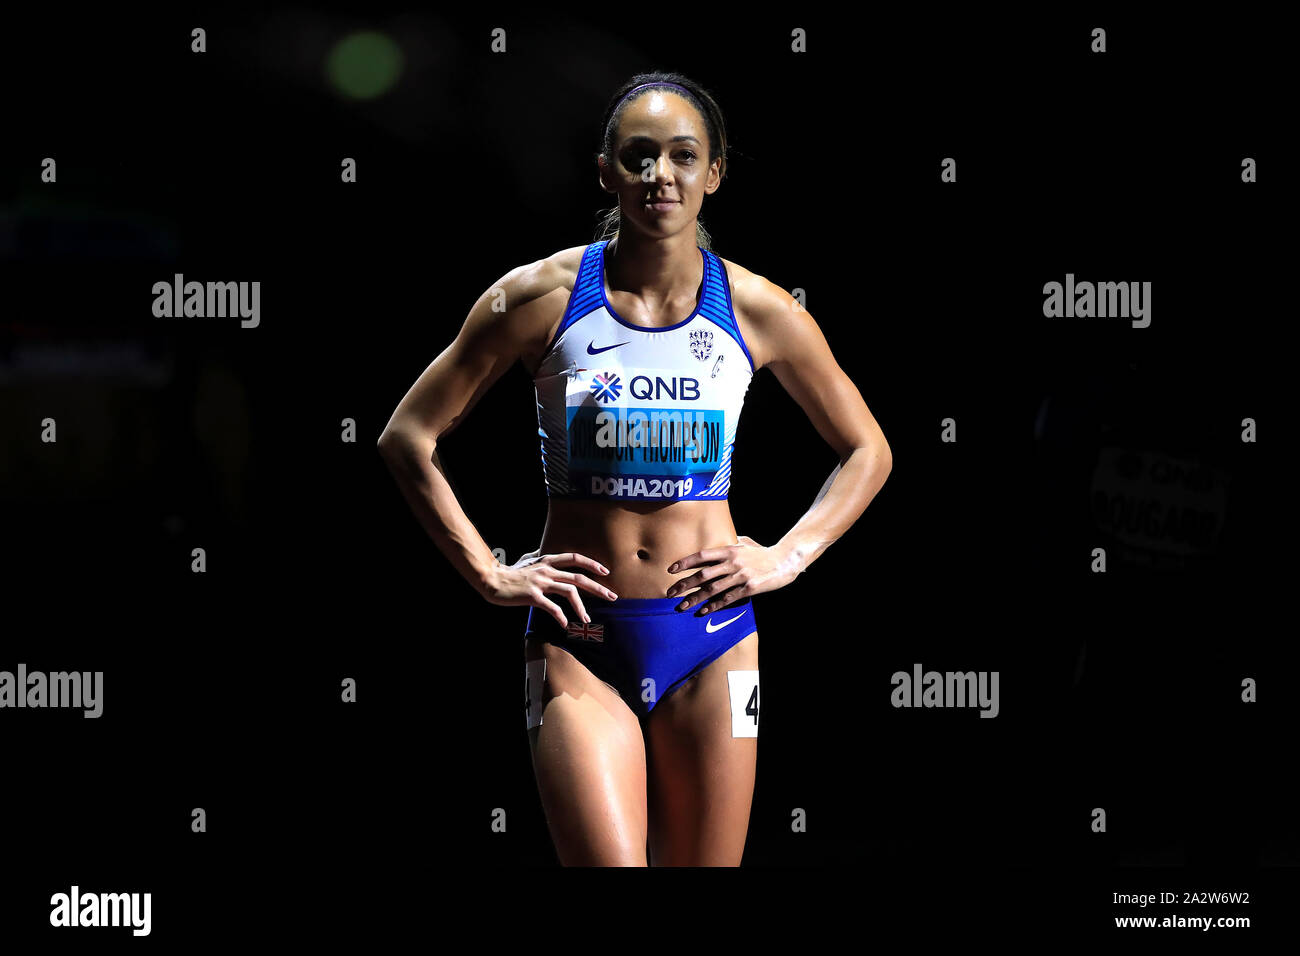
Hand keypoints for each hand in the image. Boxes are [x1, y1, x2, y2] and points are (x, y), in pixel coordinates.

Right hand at [480, 550, 616, 628]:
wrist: (492, 580)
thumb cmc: (509, 572)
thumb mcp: (526, 559)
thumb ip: (538, 556)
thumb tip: (543, 551)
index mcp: (547, 560)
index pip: (575, 559)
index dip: (592, 564)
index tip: (605, 572)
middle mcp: (547, 570)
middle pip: (579, 577)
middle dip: (598, 587)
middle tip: (612, 597)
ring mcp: (541, 583)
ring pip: (569, 592)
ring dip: (581, 607)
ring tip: (586, 619)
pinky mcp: (533, 596)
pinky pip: (553, 607)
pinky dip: (561, 617)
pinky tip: (565, 624)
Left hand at [665, 535, 801, 614]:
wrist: (785, 561)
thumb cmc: (764, 552)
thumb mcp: (746, 543)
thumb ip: (731, 543)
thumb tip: (720, 539)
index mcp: (730, 550)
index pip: (702, 555)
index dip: (685, 563)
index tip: (671, 570)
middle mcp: (733, 562)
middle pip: (703, 574)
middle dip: (684, 584)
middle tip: (670, 592)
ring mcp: (741, 576)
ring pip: (712, 589)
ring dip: (695, 598)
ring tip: (682, 606)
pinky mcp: (749, 588)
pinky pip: (728, 598)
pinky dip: (714, 606)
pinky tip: (703, 611)